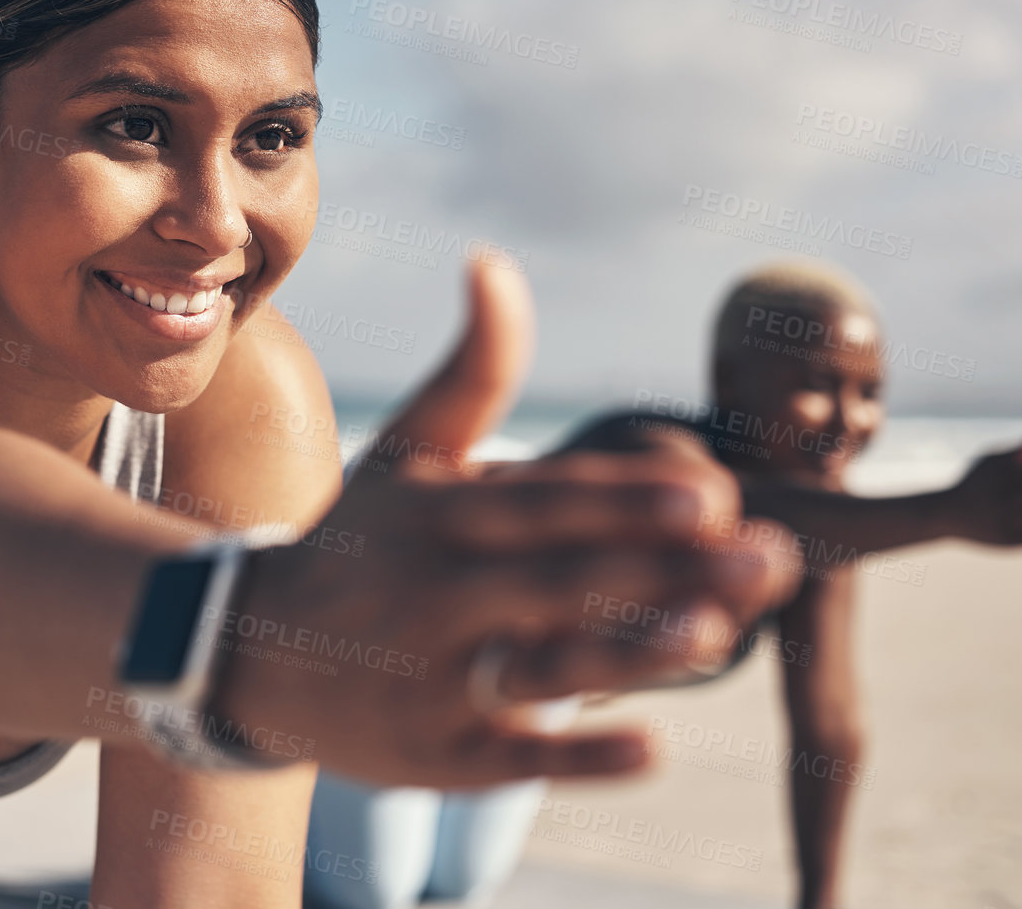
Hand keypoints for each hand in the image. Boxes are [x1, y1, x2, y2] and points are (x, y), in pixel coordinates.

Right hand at [214, 261, 799, 788]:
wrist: (252, 651)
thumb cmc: (357, 541)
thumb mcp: (403, 454)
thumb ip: (470, 371)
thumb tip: (492, 261)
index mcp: (437, 517)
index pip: (542, 503)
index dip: (624, 498)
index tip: (714, 491)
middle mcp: (436, 595)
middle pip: (558, 580)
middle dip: (664, 569)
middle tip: (769, 558)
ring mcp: (436, 680)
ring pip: (540, 668)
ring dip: (629, 654)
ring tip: (717, 634)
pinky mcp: (441, 756)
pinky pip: (514, 759)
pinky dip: (576, 757)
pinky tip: (652, 750)